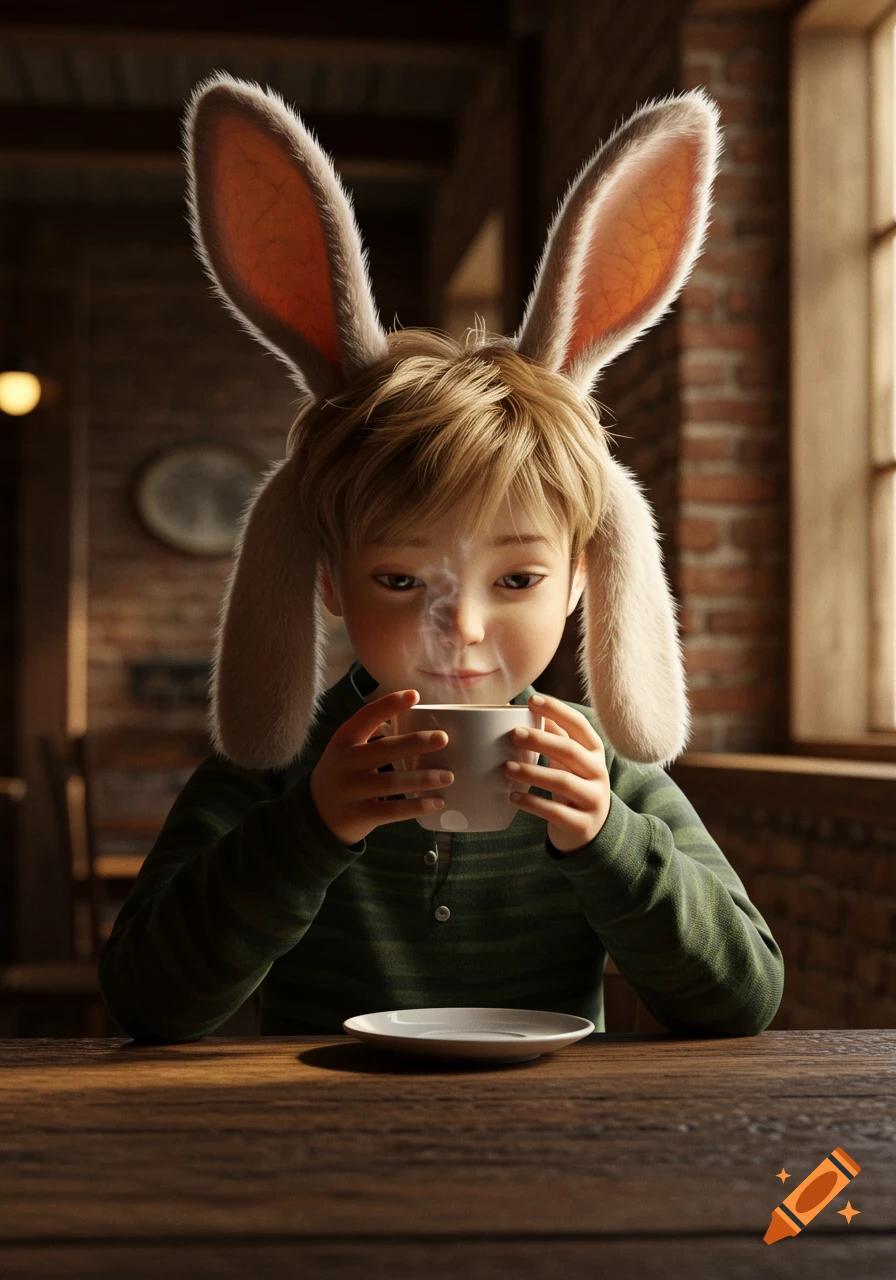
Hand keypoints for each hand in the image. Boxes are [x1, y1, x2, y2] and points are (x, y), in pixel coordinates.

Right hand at [308, 689, 453, 845]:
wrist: (315, 815)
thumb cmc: (342, 774)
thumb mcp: (346, 749)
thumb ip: (371, 733)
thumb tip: (410, 716)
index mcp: (344, 740)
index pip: (366, 716)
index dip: (390, 704)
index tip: (415, 696)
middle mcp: (345, 763)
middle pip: (384, 749)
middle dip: (416, 743)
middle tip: (444, 739)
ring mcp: (350, 791)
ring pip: (392, 782)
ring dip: (424, 778)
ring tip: (448, 776)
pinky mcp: (359, 816)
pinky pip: (393, 811)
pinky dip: (417, 806)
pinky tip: (437, 802)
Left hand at [504, 693, 611, 853]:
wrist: (592, 830)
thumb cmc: (574, 785)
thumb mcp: (570, 760)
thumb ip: (556, 736)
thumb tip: (529, 708)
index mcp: (594, 752)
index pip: (579, 725)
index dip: (557, 710)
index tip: (532, 701)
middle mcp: (598, 773)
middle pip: (570, 751)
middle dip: (541, 740)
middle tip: (513, 734)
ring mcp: (592, 799)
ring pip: (562, 782)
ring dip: (532, 773)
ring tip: (506, 768)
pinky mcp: (581, 824)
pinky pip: (555, 811)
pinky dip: (532, 803)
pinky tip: (513, 797)